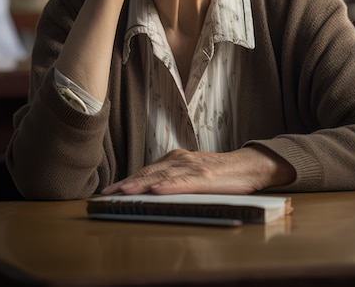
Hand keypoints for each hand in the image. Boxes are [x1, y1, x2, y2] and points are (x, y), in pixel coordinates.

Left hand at [100, 147, 294, 195]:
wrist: (247, 167)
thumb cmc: (218, 175)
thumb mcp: (190, 175)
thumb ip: (172, 180)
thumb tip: (148, 192)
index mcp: (175, 160)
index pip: (146, 171)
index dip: (126, 180)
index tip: (108, 191)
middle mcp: (180, 160)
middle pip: (148, 172)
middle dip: (126, 183)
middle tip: (107, 194)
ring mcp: (192, 167)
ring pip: (162, 176)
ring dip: (141, 183)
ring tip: (124, 191)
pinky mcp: (205, 176)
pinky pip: (183, 182)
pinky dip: (169, 186)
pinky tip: (157, 190)